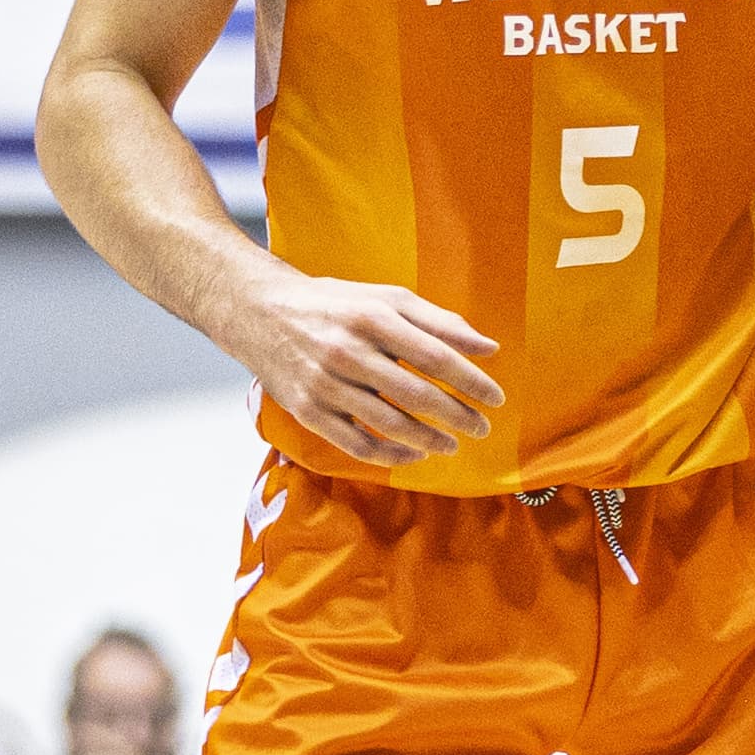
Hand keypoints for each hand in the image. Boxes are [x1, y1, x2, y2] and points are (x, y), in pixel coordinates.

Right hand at [226, 271, 500, 464]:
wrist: (259, 313)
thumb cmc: (333, 304)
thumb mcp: (385, 298)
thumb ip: (437, 322)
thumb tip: (488, 348)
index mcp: (372, 317)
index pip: (435, 356)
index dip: (470, 381)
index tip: (495, 399)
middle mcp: (348, 351)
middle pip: (416, 394)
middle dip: (457, 415)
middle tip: (481, 428)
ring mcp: (325, 384)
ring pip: (389, 423)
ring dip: (429, 439)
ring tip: (452, 445)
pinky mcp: (307, 411)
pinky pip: (356, 444)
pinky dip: (390, 455)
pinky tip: (413, 455)